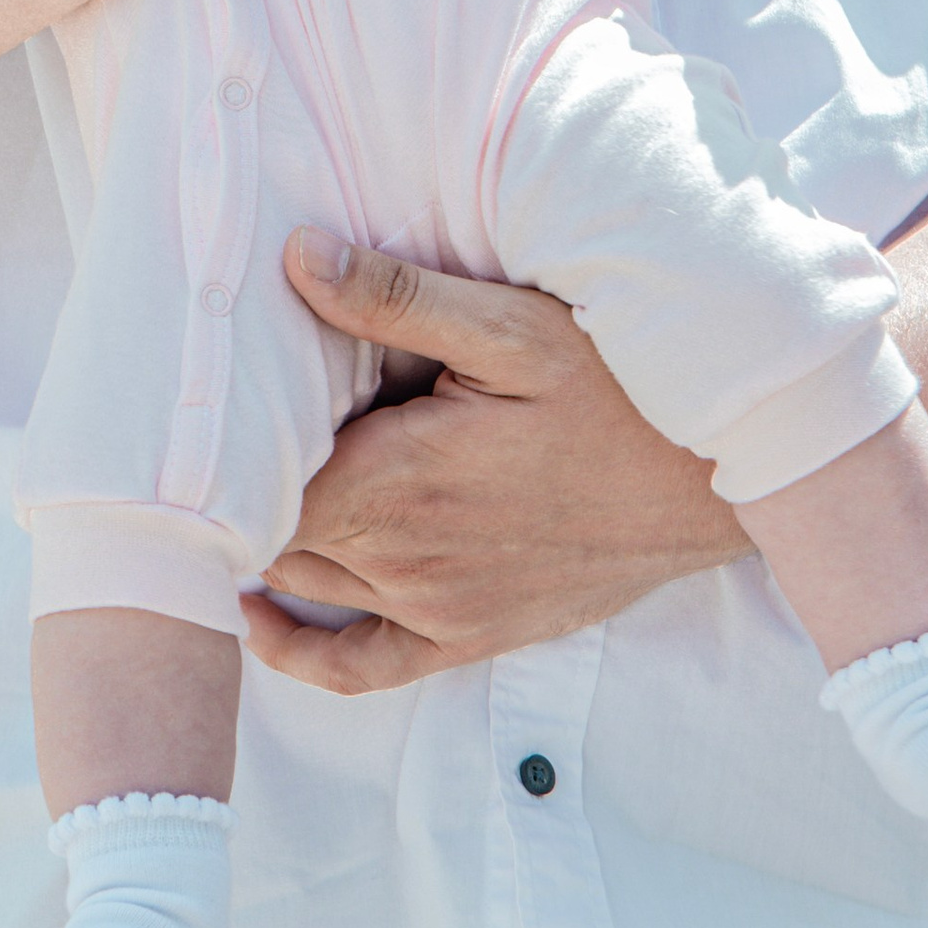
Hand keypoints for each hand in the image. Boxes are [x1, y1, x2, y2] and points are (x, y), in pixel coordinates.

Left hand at [242, 232, 742, 693]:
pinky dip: (301, 651)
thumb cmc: (618, 389)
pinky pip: (361, 669)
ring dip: (270, 541)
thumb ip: (397, 300)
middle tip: (223, 429)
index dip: (225, 442)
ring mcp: (435, 606)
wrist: (715, 481)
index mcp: (397, 476)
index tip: (212, 395)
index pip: (260, 478)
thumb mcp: (513, 327)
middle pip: (274, 530)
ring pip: (307, 583)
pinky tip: (264, 615)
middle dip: (241, 487)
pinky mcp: (469, 634)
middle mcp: (403, 555)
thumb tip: (297, 258)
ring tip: (236, 489)